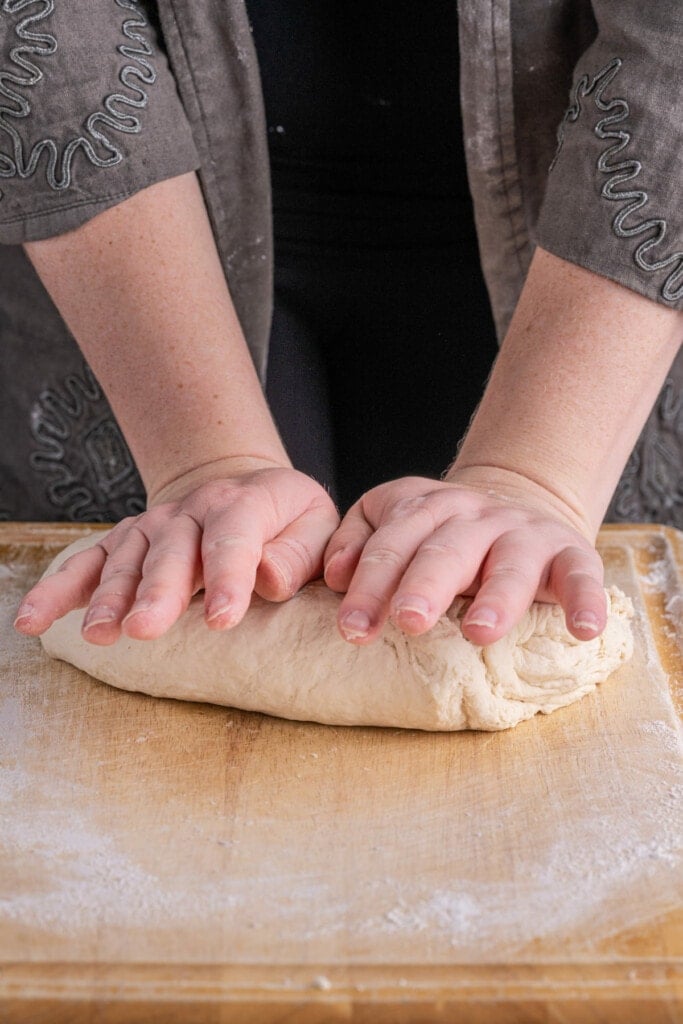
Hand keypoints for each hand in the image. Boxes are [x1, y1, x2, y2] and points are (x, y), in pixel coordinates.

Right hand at [14, 459, 338, 643]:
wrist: (244, 488)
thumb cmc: (287, 519)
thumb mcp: (315, 524)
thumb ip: (299, 553)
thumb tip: (269, 579)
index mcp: (244, 503)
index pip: (235, 538)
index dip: (229, 578)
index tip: (223, 620)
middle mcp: (190, 510)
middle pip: (172, 552)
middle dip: (158, 592)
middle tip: (145, 629)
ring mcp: (152, 526)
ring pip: (126, 560)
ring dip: (109, 597)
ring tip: (99, 634)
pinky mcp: (125, 543)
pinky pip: (87, 564)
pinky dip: (59, 590)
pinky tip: (33, 620)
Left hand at [323, 469, 606, 645]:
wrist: (518, 500)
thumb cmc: (441, 531)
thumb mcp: (391, 519)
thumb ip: (357, 541)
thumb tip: (334, 575)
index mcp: (426, 508)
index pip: (394, 542)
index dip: (371, 584)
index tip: (352, 626)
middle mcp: (475, 517)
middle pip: (446, 549)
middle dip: (425, 585)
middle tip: (408, 621)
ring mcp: (524, 534)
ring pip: (510, 562)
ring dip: (497, 596)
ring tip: (479, 632)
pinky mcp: (570, 554)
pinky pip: (581, 575)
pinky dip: (586, 599)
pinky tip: (584, 630)